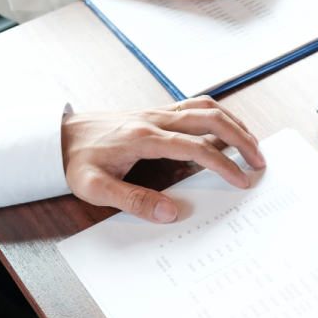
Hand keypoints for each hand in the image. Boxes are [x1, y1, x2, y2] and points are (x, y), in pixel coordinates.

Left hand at [60, 96, 265, 222]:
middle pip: (211, 119)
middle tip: (260, 160)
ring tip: (252, 143)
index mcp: (144, 138)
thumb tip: (170, 212)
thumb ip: (133, 200)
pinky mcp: (156, 112)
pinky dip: (218, 115)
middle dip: (241, 139)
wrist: (57, 137)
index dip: (223, 164)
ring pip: (206, 107)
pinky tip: (226, 128)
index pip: (196, 148)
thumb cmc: (75, 162)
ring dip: (233, 122)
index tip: (242, 180)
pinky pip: (194, 106)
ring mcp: (157, 112)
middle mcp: (155, 119)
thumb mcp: (95, 189)